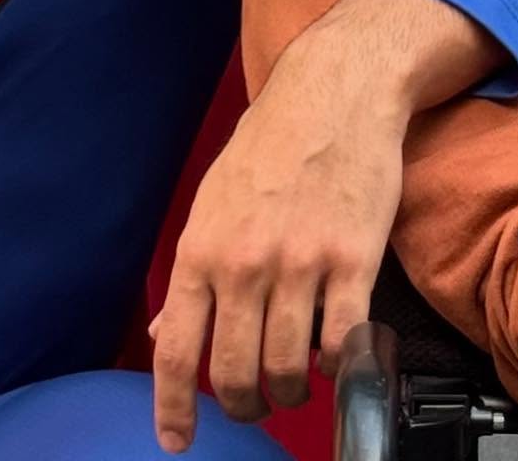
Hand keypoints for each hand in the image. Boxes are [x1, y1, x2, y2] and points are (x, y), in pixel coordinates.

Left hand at [150, 37, 403, 451]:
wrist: (335, 92)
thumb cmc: (271, 143)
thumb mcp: (214, 199)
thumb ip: (195, 270)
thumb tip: (165, 330)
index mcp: (202, 248)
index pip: (177, 350)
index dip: (173, 409)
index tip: (176, 441)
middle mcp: (245, 262)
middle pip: (236, 375)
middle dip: (244, 406)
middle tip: (254, 403)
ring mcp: (301, 264)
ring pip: (288, 371)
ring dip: (290, 392)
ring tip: (294, 382)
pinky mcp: (353, 261)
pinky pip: (342, 345)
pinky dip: (337, 366)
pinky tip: (335, 355)